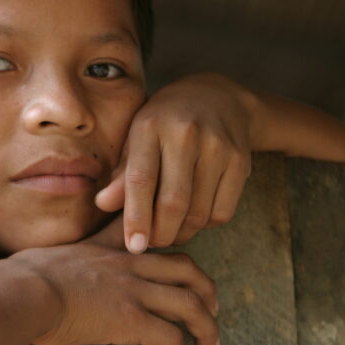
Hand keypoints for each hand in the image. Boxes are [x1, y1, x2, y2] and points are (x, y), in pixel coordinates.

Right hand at [10, 216, 219, 344]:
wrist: (22, 291)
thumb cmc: (20, 278)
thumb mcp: (45, 256)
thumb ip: (58, 263)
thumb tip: (36, 276)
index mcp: (108, 246)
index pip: (150, 232)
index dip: (173, 246)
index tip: (181, 265)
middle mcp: (127, 263)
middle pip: (186, 268)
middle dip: (206, 290)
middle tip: (212, 309)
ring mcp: (132, 289)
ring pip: (190, 304)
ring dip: (207, 327)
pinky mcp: (130, 319)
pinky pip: (170, 339)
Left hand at [95, 73, 252, 252]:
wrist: (218, 97)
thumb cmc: (165, 123)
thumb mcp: (137, 138)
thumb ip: (122, 174)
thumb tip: (103, 205)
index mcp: (150, 126)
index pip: (141, 180)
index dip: (136, 218)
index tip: (134, 246)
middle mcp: (186, 133)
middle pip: (173, 202)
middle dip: (161, 234)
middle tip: (152, 243)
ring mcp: (217, 146)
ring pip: (199, 213)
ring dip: (182, 233)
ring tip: (170, 231)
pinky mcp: (240, 160)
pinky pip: (222, 212)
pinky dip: (205, 225)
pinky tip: (194, 215)